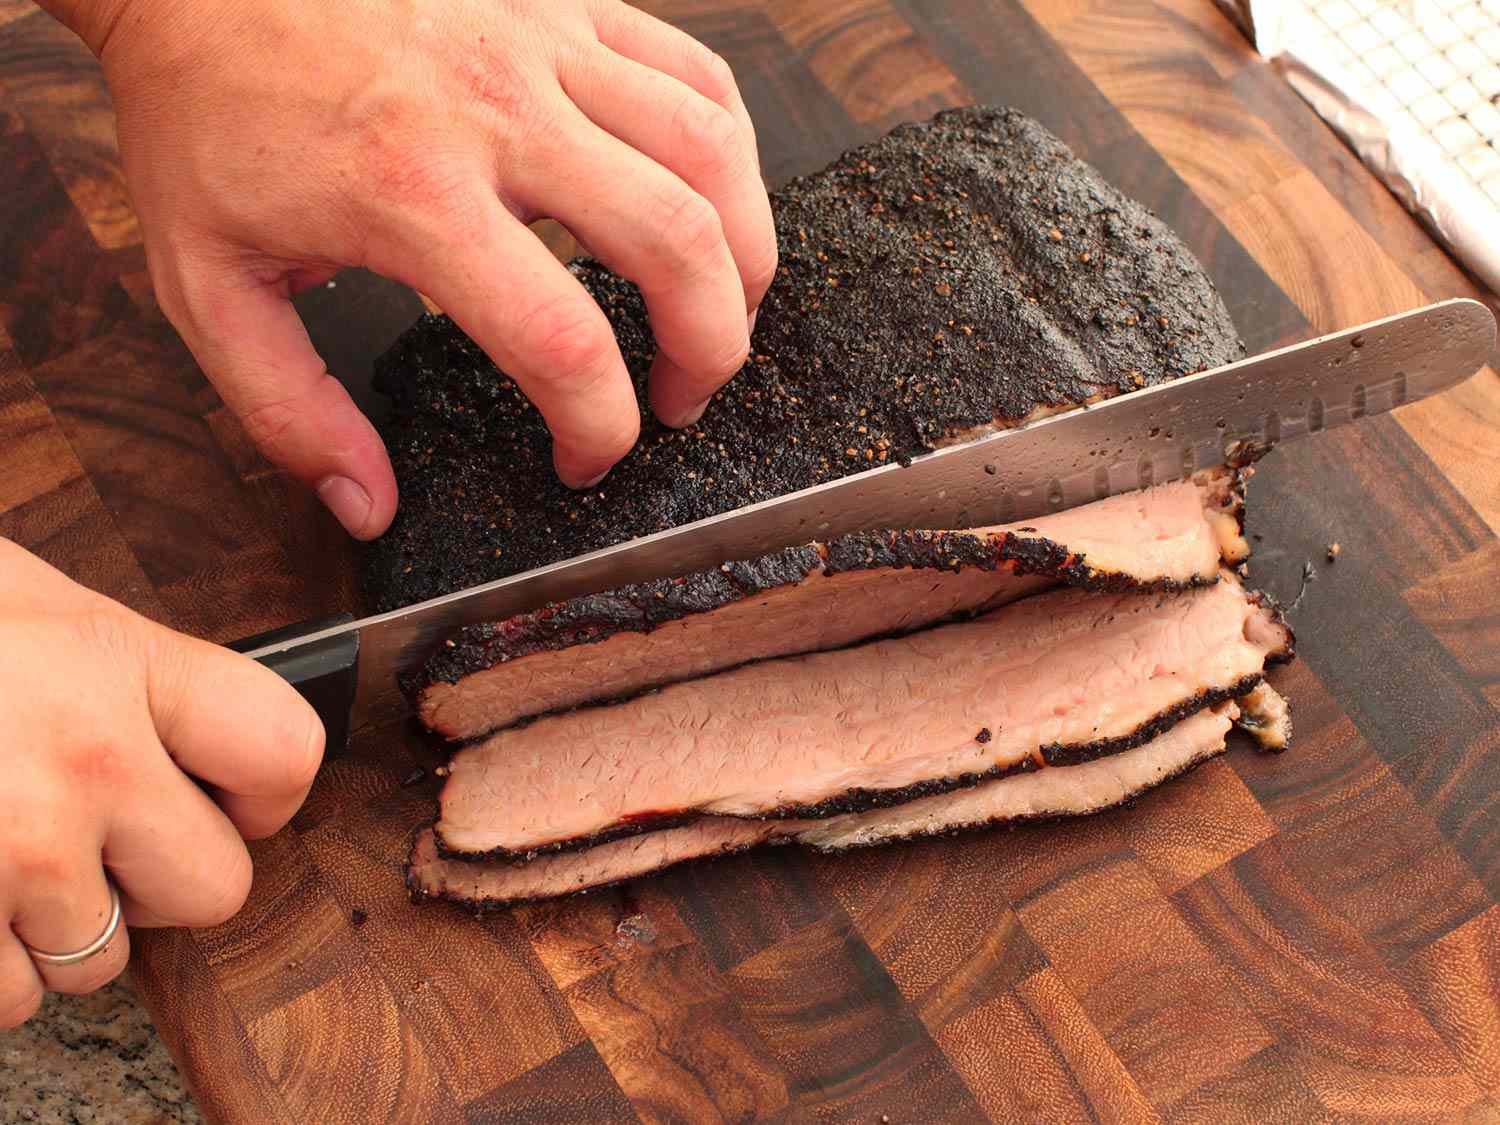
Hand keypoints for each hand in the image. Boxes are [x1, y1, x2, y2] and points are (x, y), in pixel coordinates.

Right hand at [0, 539, 322, 1026]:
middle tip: (93, 840)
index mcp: (113, 661)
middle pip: (213, 887)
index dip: (263, 788)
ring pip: (98, 962)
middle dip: (158, 879)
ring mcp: (7, 858)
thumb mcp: (21, 601)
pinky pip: (3, 1003)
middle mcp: (78, 765)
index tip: (227, 795)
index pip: (283, 748)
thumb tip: (186, 732)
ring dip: (50, 932)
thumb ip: (113, 668)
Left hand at [40, 0, 776, 536]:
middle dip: (711, 351)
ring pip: (709, 156)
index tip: (584, 460)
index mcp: (412, 195)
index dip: (599, 428)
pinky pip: (696, 76)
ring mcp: (545, 48)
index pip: (562, 340)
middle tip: (684, 400)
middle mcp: (499, 115)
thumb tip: (366, 505)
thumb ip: (288, 411)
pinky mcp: (569, 5)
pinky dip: (731, 155)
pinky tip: (711, 207)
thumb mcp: (209, 284)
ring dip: (746, 256)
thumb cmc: (207, 116)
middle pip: (676, 245)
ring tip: (725, 314)